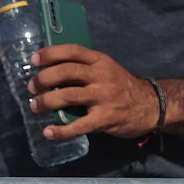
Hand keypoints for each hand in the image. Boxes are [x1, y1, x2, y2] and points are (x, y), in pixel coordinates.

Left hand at [29, 44, 158, 139]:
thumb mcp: (106, 69)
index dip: (50, 53)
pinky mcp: (106, 118)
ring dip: (45, 102)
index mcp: (100, 61)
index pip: (73, 50)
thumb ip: (83, 68)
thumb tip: (47, 71)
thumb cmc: (121, 87)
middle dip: (43, 79)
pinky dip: (61, 130)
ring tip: (35, 107)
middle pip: (66, 72)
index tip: (34, 60)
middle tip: (31, 88)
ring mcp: (105, 97)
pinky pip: (79, 125)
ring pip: (68, 96)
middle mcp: (102, 76)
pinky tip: (48, 132)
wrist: (152, 106)